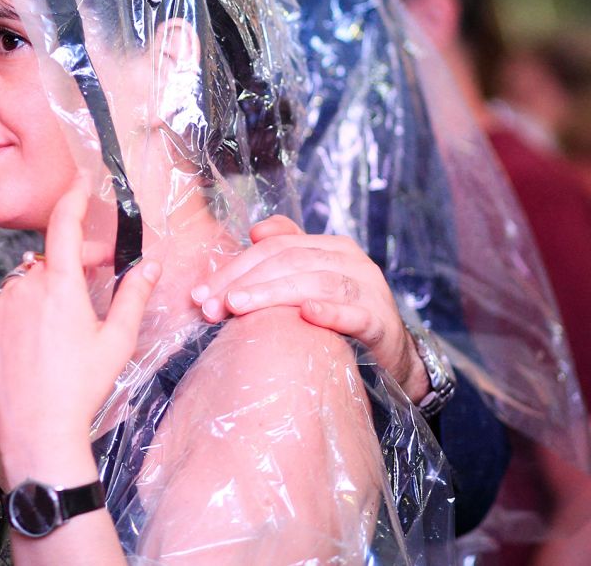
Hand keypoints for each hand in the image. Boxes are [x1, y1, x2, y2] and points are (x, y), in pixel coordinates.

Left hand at [0, 189, 159, 485]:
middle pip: (51, 258)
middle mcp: (25, 288)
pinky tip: (39, 339)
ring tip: (67, 319)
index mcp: (60, 286)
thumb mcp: (117, 341)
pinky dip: (23, 311)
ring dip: (47, 287)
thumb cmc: (82, 387)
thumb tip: (151, 263)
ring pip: (27, 282)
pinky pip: (6, 306)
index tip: (82, 178)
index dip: (73, 196)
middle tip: (100, 274)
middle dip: (75, 259)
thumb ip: (133, 295)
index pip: (64, 225)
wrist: (37, 431)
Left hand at [189, 216, 426, 401]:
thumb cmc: (341, 320)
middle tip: (211, 307)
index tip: (200, 295)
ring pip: (315, 281)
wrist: (391, 359)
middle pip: (289, 261)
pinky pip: (355, 313)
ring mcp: (369, 289)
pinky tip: (306, 314)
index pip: (273, 247)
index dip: (233, 268)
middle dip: (244, 283)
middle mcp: (351, 260)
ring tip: (238, 307)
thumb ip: (285, 256)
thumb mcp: (310, 285)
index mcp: (329, 247)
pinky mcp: (382, 322)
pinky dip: (330, 311)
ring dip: (272, 293)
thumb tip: (255, 231)